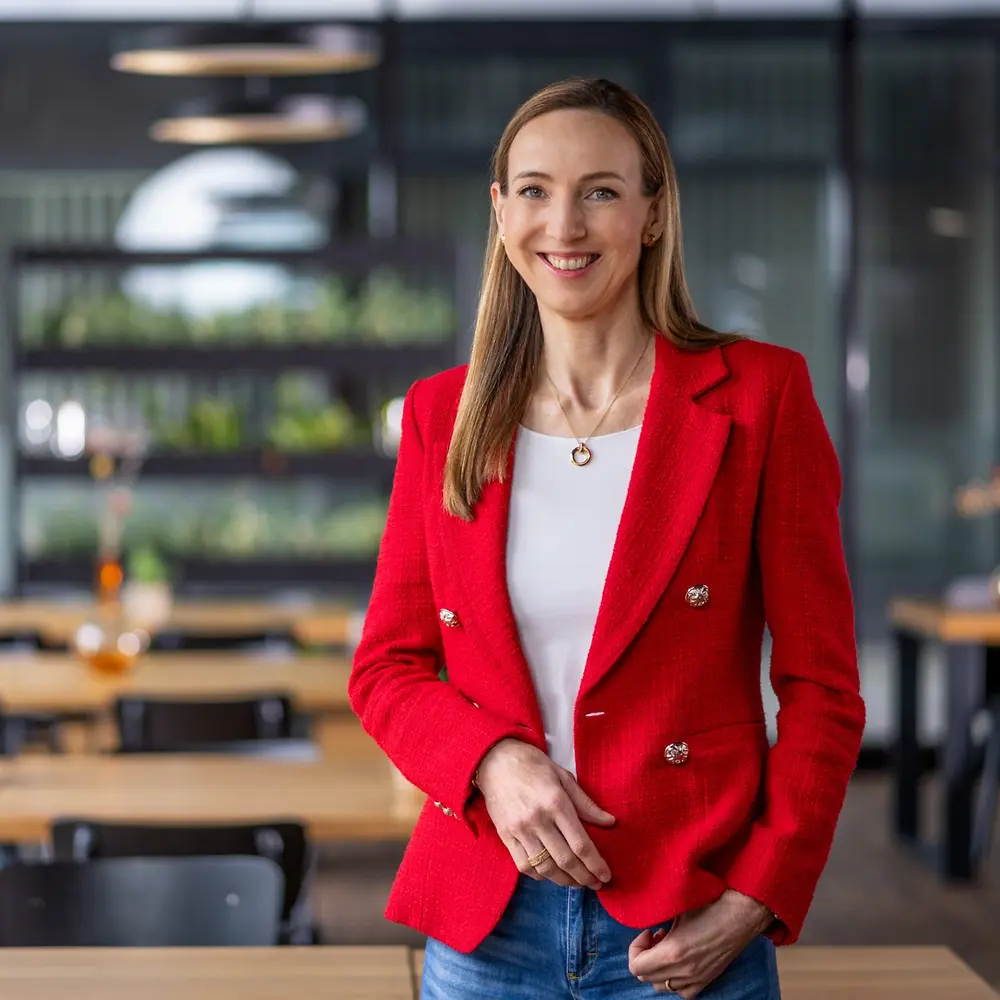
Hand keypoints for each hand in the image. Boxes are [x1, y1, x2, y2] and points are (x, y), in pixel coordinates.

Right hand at [475, 738, 615, 889]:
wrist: (495, 760)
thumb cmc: (532, 765)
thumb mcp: (563, 776)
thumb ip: (585, 803)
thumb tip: (609, 822)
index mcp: (556, 803)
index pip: (580, 843)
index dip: (595, 864)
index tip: (606, 876)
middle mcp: (538, 819)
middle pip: (565, 860)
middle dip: (584, 877)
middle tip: (596, 884)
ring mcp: (520, 830)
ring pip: (545, 868)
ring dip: (564, 881)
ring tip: (577, 882)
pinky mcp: (505, 836)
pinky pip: (524, 865)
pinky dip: (540, 876)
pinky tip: (551, 874)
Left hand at [628, 890, 771, 997]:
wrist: (741, 915)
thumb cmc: (709, 906)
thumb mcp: (677, 912)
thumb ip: (658, 926)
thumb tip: (646, 931)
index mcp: (673, 953)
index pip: (636, 967)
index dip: (635, 948)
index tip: (647, 932)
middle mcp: (683, 972)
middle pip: (646, 978)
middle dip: (645, 957)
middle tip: (656, 937)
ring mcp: (696, 979)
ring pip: (663, 987)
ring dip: (658, 969)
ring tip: (667, 947)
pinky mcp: (707, 981)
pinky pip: (682, 992)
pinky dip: (674, 980)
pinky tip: (680, 961)